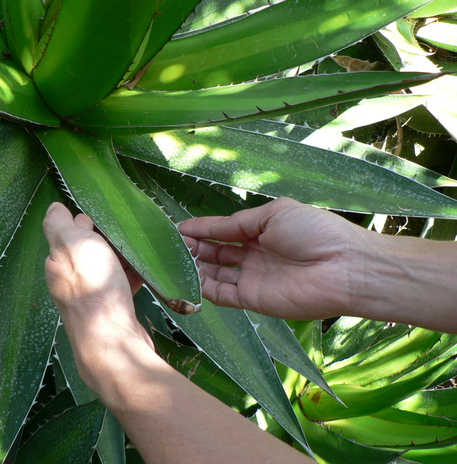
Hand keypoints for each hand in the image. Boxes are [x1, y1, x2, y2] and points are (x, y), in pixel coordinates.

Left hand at [42, 202, 151, 387]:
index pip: (65, 233)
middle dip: (104, 237)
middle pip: (87, 251)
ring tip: (140, 244)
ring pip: (106, 268)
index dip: (81, 219)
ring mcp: (90, 298)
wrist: (113, 341)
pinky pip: (122, 286)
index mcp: (57, 263)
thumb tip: (56, 208)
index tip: (102, 211)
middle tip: (126, 226)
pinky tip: (146, 269)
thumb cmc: (93, 287)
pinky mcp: (112, 311)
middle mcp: (69, 281)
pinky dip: (132, 275)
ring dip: (121, 255)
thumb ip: (60, 224)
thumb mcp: (72, 244)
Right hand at [179, 197, 366, 319]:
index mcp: (261, 230)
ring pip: (216, 272)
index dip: (200, 228)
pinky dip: (204, 288)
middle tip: (171, 245)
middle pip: (216, 251)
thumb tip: (211, 227)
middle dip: (194, 246)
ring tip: (174, 259)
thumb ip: (239, 222)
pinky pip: (223, 294)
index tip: (176, 228)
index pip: (223, 229)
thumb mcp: (275, 214)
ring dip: (195, 266)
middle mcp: (254, 254)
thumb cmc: (312, 232)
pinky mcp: (253, 300)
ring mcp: (253, 278)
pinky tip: (188, 279)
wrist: (343, 268)